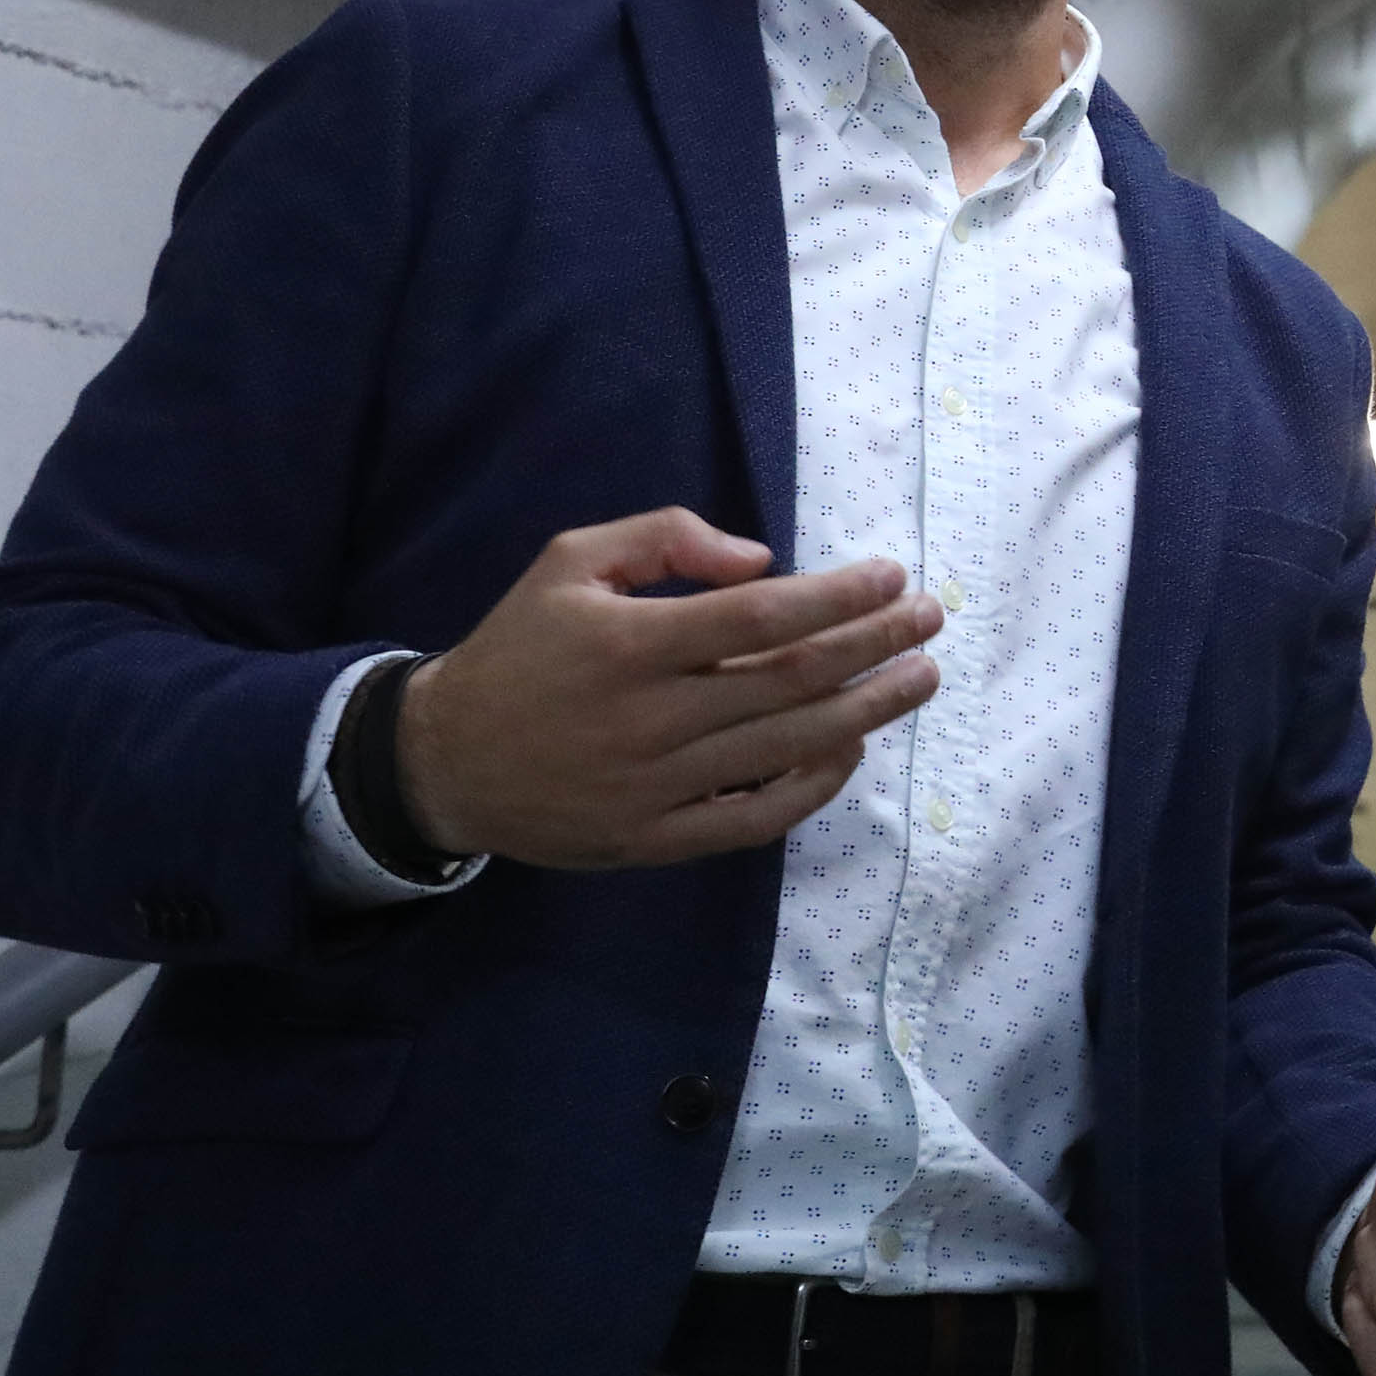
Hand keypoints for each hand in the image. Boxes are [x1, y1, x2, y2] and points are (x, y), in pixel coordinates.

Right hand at [398, 510, 943, 870]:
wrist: (444, 760)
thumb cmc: (520, 647)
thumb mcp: (569, 562)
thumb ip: (663, 537)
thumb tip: (763, 559)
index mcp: (630, 643)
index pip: (764, 617)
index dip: (841, 596)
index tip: (892, 574)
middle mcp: (650, 718)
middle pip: (794, 682)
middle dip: (877, 645)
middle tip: (931, 618)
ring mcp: (655, 787)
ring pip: (788, 749)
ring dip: (869, 711)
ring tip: (920, 677)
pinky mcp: (654, 839)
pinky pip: (756, 818)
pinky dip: (816, 785)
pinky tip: (854, 747)